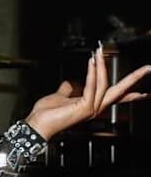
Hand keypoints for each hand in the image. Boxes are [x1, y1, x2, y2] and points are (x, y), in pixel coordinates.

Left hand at [25, 43, 150, 139]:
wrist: (37, 124)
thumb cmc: (46, 114)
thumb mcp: (59, 97)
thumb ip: (67, 90)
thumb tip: (69, 84)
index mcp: (91, 104)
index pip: (115, 97)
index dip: (130, 93)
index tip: (144, 92)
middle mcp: (95, 107)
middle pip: (120, 91)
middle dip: (135, 78)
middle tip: (148, 68)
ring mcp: (91, 109)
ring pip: (104, 84)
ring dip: (102, 66)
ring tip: (99, 52)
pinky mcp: (84, 107)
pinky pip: (91, 87)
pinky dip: (92, 73)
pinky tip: (92, 62)